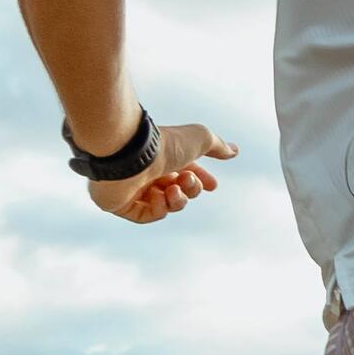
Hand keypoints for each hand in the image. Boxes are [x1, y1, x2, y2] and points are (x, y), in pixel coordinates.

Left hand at [88, 123, 239, 224]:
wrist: (127, 151)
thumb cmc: (162, 144)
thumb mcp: (198, 139)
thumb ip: (216, 145)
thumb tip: (234, 151)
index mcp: (161, 156)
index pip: (184, 171)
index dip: (200, 180)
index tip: (213, 185)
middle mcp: (146, 171)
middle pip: (178, 191)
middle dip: (190, 189)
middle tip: (188, 181)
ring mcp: (131, 188)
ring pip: (165, 205)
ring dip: (176, 200)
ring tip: (172, 189)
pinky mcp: (119, 203)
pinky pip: (145, 215)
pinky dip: (158, 209)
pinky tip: (157, 195)